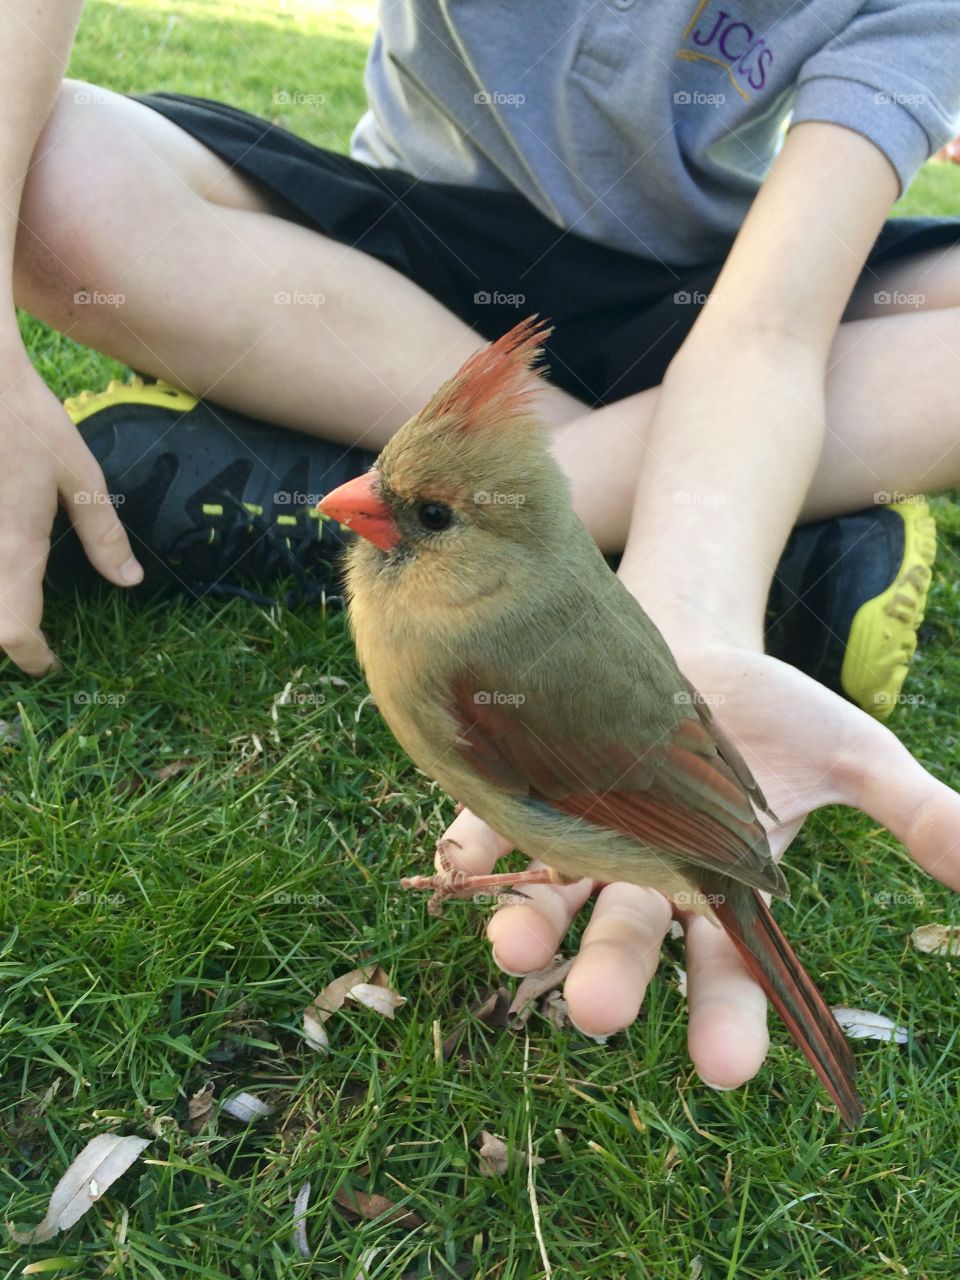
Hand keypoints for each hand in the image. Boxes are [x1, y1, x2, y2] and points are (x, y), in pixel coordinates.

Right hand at [0, 354, 142, 673]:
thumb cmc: (24, 419)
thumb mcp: (81, 477)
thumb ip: (103, 534)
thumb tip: (130, 580)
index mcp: (15, 550)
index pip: (15, 634)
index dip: (33, 657)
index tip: (50, 662)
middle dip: (7, 638)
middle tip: (33, 638)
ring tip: (19, 600)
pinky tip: (3, 556)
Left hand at [435, 646, 959, 1088]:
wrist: (697, 633)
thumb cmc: (774, 708)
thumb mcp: (852, 756)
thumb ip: (917, 814)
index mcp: (720, 892)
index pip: (726, 975)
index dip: (725, 1021)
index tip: (725, 1067)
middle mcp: (643, 880)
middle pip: (630, 944)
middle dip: (613, 981)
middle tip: (595, 1012)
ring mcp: (582, 833)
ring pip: (554, 897)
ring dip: (532, 925)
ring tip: (514, 946)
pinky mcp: (529, 779)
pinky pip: (494, 821)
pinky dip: (476, 844)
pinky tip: (457, 862)